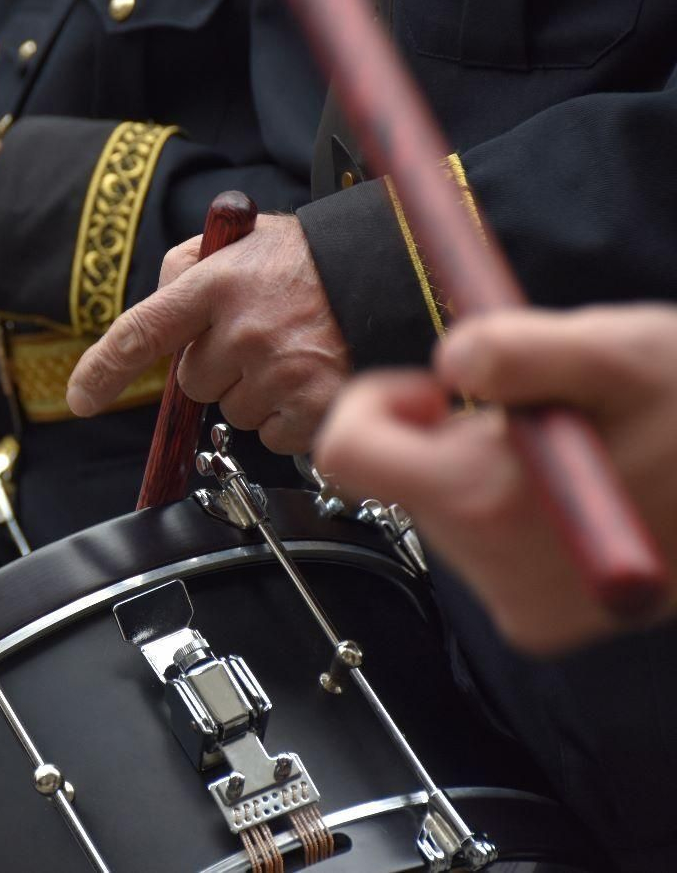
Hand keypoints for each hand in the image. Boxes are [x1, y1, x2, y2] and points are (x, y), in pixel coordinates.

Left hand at [67, 214, 349, 452]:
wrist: (405, 275)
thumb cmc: (318, 259)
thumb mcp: (249, 239)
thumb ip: (192, 264)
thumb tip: (160, 298)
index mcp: (217, 285)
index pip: (142, 331)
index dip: (103, 369)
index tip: (82, 398)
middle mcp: (242, 332)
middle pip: (194, 381)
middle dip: (219, 368)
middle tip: (263, 337)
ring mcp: (278, 374)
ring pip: (235, 411)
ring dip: (258, 393)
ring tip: (299, 352)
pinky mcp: (313, 410)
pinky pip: (275, 436)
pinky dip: (292, 417)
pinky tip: (317, 379)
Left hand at [316, 305, 676, 654]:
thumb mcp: (619, 350)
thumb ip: (519, 348)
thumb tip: (449, 359)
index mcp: (487, 503)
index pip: (348, 453)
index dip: (376, 400)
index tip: (435, 387)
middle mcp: (492, 571)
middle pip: (402, 479)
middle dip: (451, 431)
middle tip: (539, 411)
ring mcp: (518, 604)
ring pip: (448, 506)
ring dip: (492, 465)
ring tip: (580, 449)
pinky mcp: (543, 620)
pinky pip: (489, 542)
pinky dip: (519, 502)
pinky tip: (585, 486)